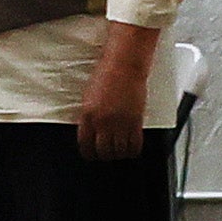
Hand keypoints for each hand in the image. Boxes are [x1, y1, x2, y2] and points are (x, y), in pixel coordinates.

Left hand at [76, 30, 159, 162]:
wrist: (125, 64)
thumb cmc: (107, 74)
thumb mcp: (89, 96)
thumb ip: (89, 116)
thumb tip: (91, 132)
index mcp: (87, 115)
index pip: (85, 145)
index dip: (89, 154)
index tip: (92, 155)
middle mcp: (103, 122)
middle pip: (103, 152)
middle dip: (105, 156)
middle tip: (107, 154)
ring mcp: (120, 123)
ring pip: (119, 152)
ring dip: (119, 154)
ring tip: (120, 151)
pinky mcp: (135, 122)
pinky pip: (135, 145)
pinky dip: (133, 150)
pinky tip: (132, 148)